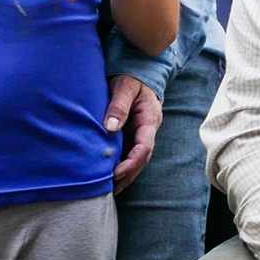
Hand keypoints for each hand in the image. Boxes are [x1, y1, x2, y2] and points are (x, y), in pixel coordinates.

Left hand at [106, 75, 161, 191]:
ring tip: (112, 189)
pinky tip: (113, 177)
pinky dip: (125, 166)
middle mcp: (148, 129)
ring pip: (139, 158)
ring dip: (128, 174)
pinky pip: (132, 153)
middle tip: (112, 187)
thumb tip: (110, 128)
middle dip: (130, 174)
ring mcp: (142, 132)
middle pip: (143, 157)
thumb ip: (118, 105)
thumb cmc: (131, 76)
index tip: (116, 172)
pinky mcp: (134, 133)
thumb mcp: (125, 86)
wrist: (138, 70)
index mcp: (149, 118)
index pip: (145, 146)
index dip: (132, 162)